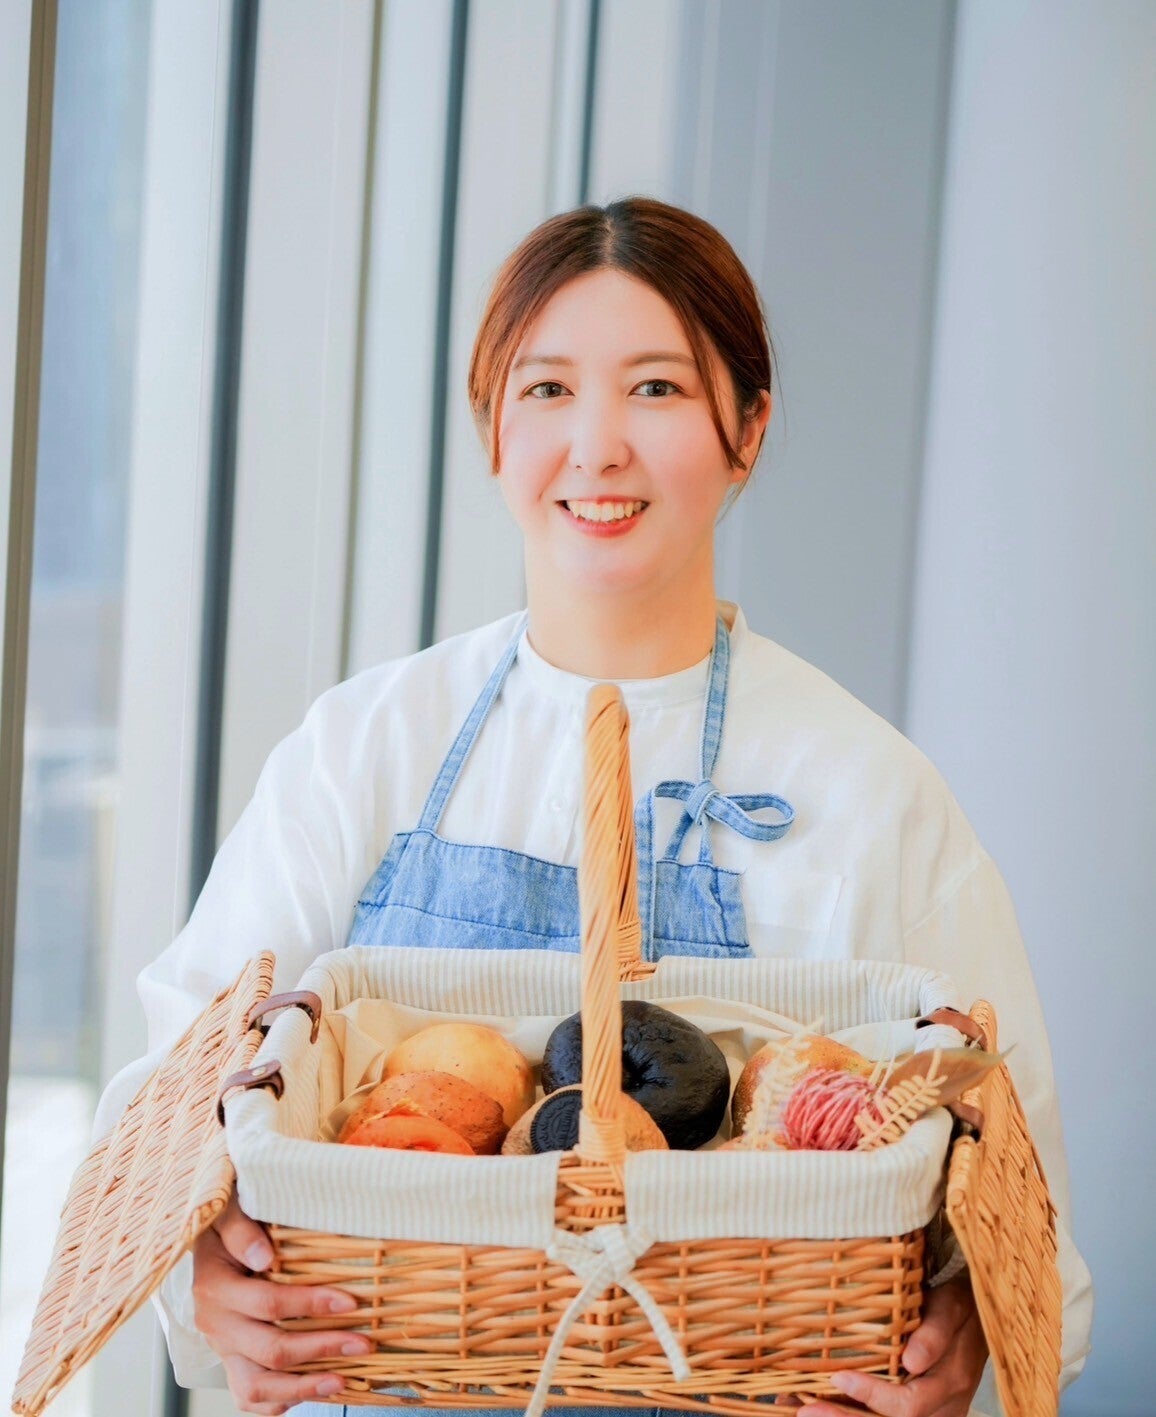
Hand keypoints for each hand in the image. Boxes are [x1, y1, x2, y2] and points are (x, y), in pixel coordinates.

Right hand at [191, 1190, 373, 1414]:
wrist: (210, 1239)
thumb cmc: (231, 1219)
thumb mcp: (230, 1211)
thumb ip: (242, 1229)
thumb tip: (264, 1257)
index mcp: (214, 1286)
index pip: (267, 1303)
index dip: (310, 1305)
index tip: (350, 1302)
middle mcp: (215, 1323)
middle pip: (270, 1350)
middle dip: (321, 1348)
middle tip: (362, 1343)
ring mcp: (222, 1349)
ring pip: (256, 1387)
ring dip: (304, 1387)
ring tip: (343, 1380)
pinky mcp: (232, 1363)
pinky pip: (251, 1398)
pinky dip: (283, 1401)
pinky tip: (317, 1390)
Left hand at [801, 1275, 987, 1416]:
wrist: (974, 1321)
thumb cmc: (956, 1307)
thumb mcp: (950, 1307)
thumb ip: (934, 1333)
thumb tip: (911, 1361)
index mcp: (951, 1382)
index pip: (909, 1405)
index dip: (873, 1397)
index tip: (838, 1378)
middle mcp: (943, 1409)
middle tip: (805, 1409)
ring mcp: (932, 1416)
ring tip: (803, 1412)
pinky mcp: (920, 1415)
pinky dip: (853, 1415)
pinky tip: (820, 1408)